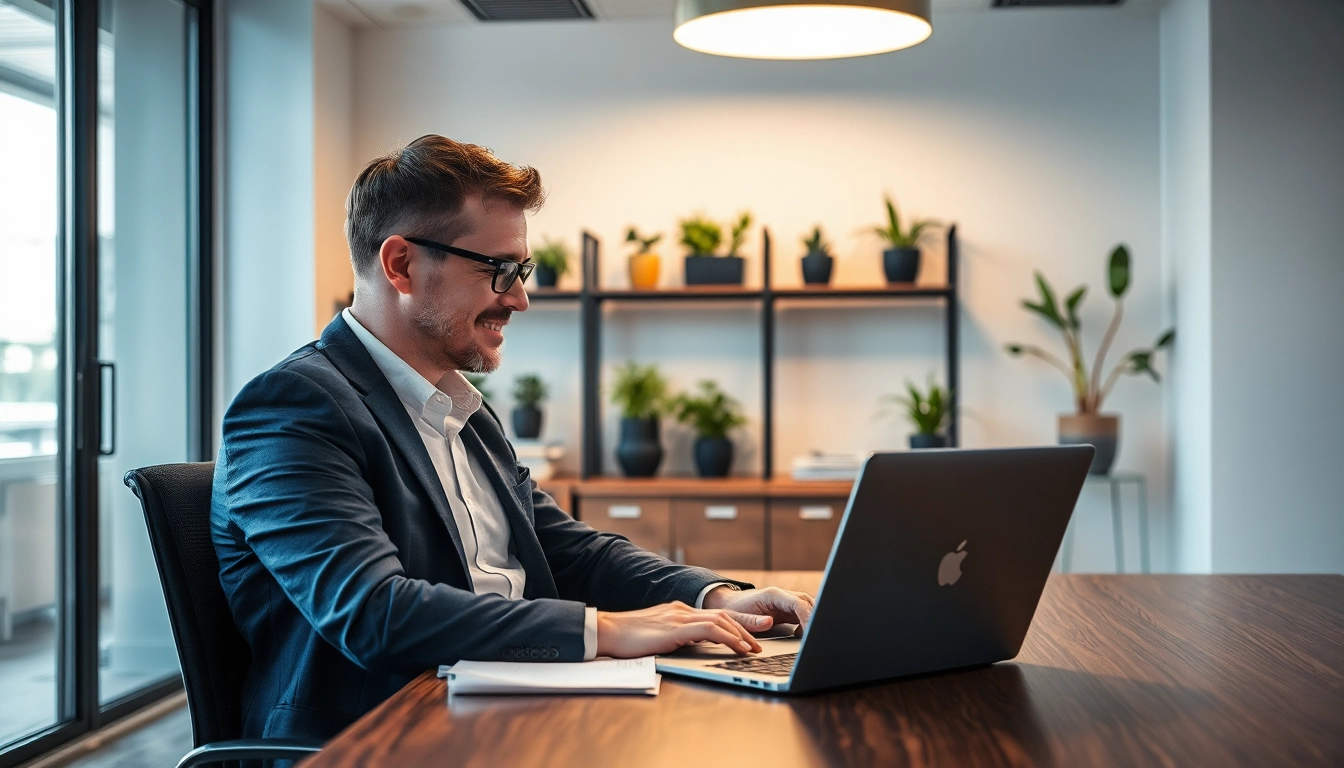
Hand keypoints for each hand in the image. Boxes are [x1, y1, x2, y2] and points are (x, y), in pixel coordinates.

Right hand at [595, 602, 762, 657]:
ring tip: (753, 650)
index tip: (747, 636)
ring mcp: (679, 617)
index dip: (733, 624)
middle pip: (722, 615)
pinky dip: (728, 638)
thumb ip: (673, 636)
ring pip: (720, 620)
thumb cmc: (626, 638)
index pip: (713, 614)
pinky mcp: (675, 628)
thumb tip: (689, 644)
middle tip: (758, 644)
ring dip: (741, 635)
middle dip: (744, 629)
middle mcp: (681, 610)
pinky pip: (710, 630)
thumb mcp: (656, 635)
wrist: (607, 631)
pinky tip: (738, 648)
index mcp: (677, 611)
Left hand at [702, 586, 814, 635]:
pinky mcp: (786, 610)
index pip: (798, 603)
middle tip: (818, 637)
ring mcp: (785, 602)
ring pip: (807, 607)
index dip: (808, 617)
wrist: (727, 604)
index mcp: (773, 595)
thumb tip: (769, 622)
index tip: (812, 632)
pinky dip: (807, 623)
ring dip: (812, 620)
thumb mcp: (739, 618)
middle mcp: (782, 596)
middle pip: (807, 603)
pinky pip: (802, 614)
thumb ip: (753, 621)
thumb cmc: (733, 610)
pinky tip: (803, 636)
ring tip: (813, 637)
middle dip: (815, 618)